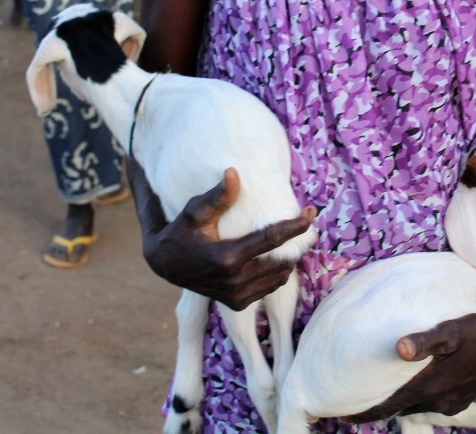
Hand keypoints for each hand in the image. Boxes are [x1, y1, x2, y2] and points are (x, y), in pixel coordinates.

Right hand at [129, 164, 315, 309]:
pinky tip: (278, 257)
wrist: (165, 265)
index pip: (271, 240)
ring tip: (294, 238)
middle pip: (281, 261)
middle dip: (298, 242)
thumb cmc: (181, 232)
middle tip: (306, 221)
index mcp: (227, 258)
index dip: (294, 226)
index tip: (311, 213)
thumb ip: (217, 196)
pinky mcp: (236, 304)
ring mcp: (236, 296)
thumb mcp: (194, 212)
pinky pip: (268, 288)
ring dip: (289, 258)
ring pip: (278, 277)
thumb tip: (234, 172)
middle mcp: (234, 281)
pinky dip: (277, 273)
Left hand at [345, 310, 475, 422]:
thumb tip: (398, 348)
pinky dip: (416, 400)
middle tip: (355, 405)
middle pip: (400, 408)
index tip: (343, 415)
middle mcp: (437, 400)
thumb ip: (423, 341)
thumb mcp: (449, 331)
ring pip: (415, 407)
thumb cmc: (475, 331)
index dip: (366, 412)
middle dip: (379, 408)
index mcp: (429, 386)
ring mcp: (451, 402)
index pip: (389, 405)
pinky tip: (414, 390)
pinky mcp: (461, 399)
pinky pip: (431, 403)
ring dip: (398, 404)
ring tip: (381, 397)